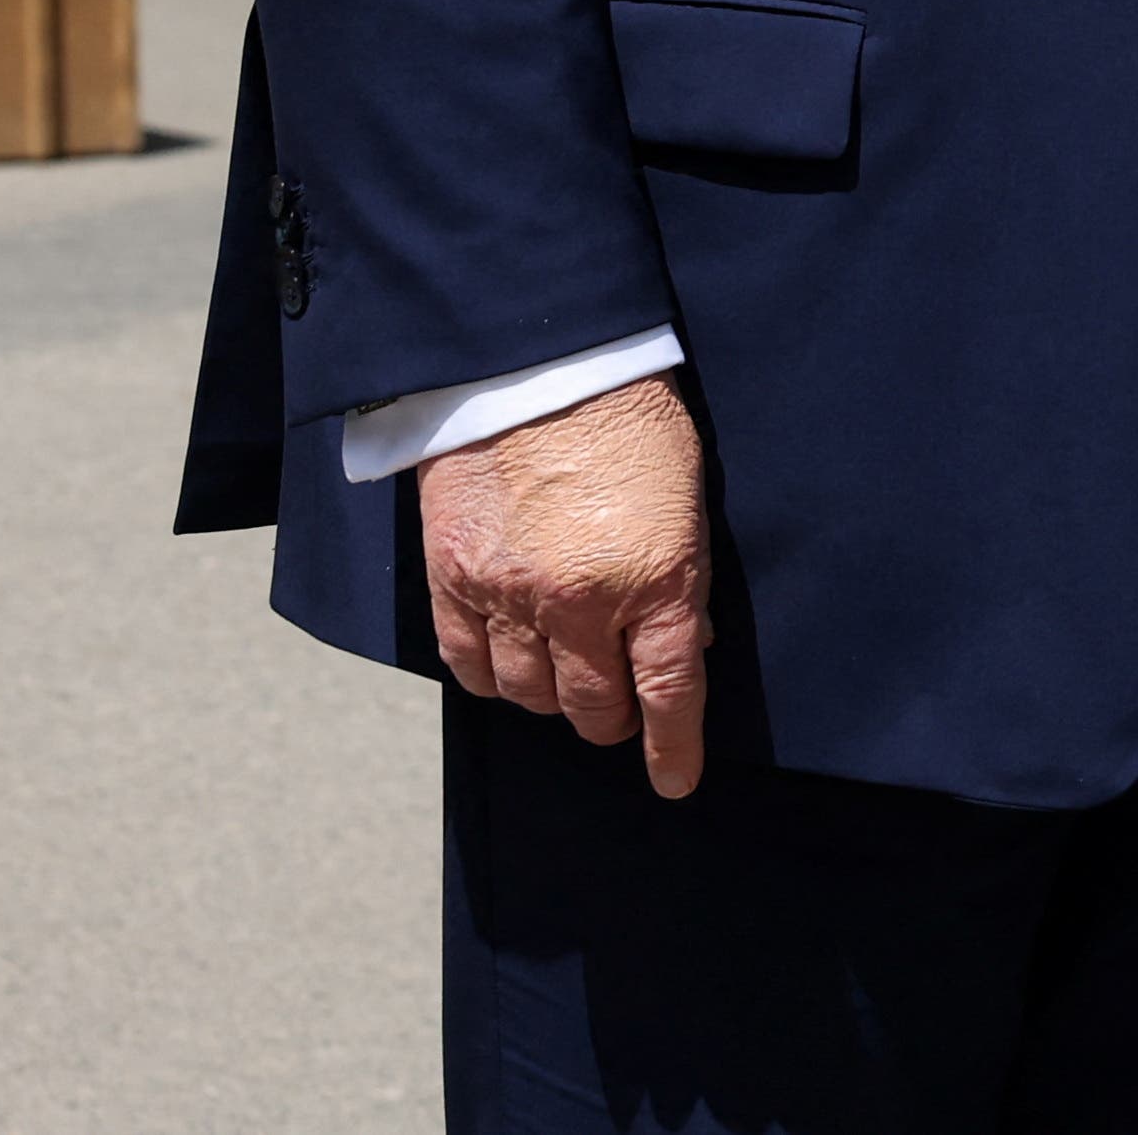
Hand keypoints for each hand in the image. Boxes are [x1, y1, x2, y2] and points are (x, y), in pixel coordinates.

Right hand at [420, 371, 713, 799]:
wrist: (538, 357)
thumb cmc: (627, 415)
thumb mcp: (685, 498)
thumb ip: (681, 580)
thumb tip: (681, 646)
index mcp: (655, 579)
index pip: (668, 694)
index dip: (672, 747)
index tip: (675, 780)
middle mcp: (580, 601)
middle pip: (593, 706)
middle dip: (611, 716)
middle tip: (618, 703)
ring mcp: (509, 593)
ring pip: (529, 694)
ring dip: (553, 696)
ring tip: (565, 675)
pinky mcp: (452, 575)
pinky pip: (467, 663)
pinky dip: (492, 675)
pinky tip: (509, 662)